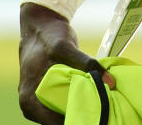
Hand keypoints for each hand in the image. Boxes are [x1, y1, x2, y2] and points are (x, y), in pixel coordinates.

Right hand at [18, 2, 114, 123]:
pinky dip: (74, 101)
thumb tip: (111, 82)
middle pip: (59, 121)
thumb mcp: (66, 47)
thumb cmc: (49, 36)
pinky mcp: (44, 95)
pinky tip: (90, 96)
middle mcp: (30, 105)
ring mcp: (36, 101)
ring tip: (100, 103)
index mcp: (30, 99)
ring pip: (60, 114)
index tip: (98, 116)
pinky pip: (60, 104)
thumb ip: (87, 64)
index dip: (77, 119)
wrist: (39, 26)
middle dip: (80, 115)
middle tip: (102, 110)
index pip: (56, 123)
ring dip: (78, 109)